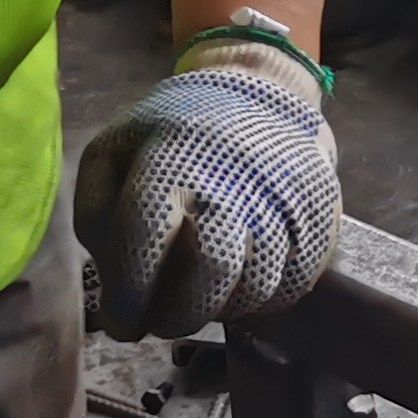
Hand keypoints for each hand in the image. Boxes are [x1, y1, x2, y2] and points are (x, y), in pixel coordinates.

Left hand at [73, 31, 341, 336]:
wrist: (258, 94)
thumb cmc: (173, 135)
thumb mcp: (114, 154)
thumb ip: (97, 215)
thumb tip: (113, 284)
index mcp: (172, 155)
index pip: (147, 236)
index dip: (130, 293)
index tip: (122, 322)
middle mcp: (234, 175)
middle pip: (214, 268)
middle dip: (178, 314)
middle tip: (160, 323)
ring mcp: (285, 195)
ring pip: (258, 284)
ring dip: (220, 312)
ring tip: (198, 305)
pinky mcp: (319, 215)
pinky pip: (295, 283)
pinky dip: (262, 303)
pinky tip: (236, 292)